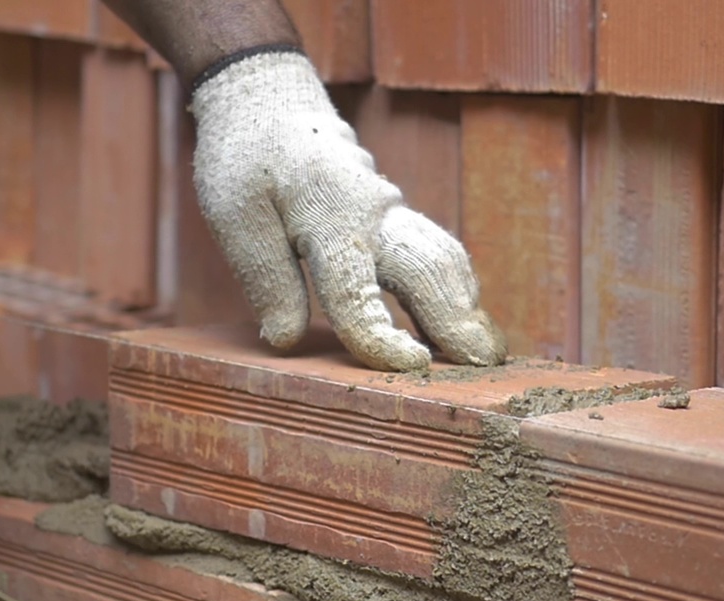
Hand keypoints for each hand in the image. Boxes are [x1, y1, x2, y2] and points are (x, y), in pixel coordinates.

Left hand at [189, 49, 507, 371]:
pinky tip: (468, 323)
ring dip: (468, 306)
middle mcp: (372, 214)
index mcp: (326, 217)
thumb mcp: (235, 217)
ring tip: (488, 352)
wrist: (273, 109)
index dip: (381, 337)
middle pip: (427, 269)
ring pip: (445, 258)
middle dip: (458, 319)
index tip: (410, 366)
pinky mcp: (400, 218)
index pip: (355, 291)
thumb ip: (265, 277)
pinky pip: (441, 252)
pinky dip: (460, 289)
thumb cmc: (247, 164)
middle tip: (485, 363)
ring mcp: (393, 212)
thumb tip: (286, 339)